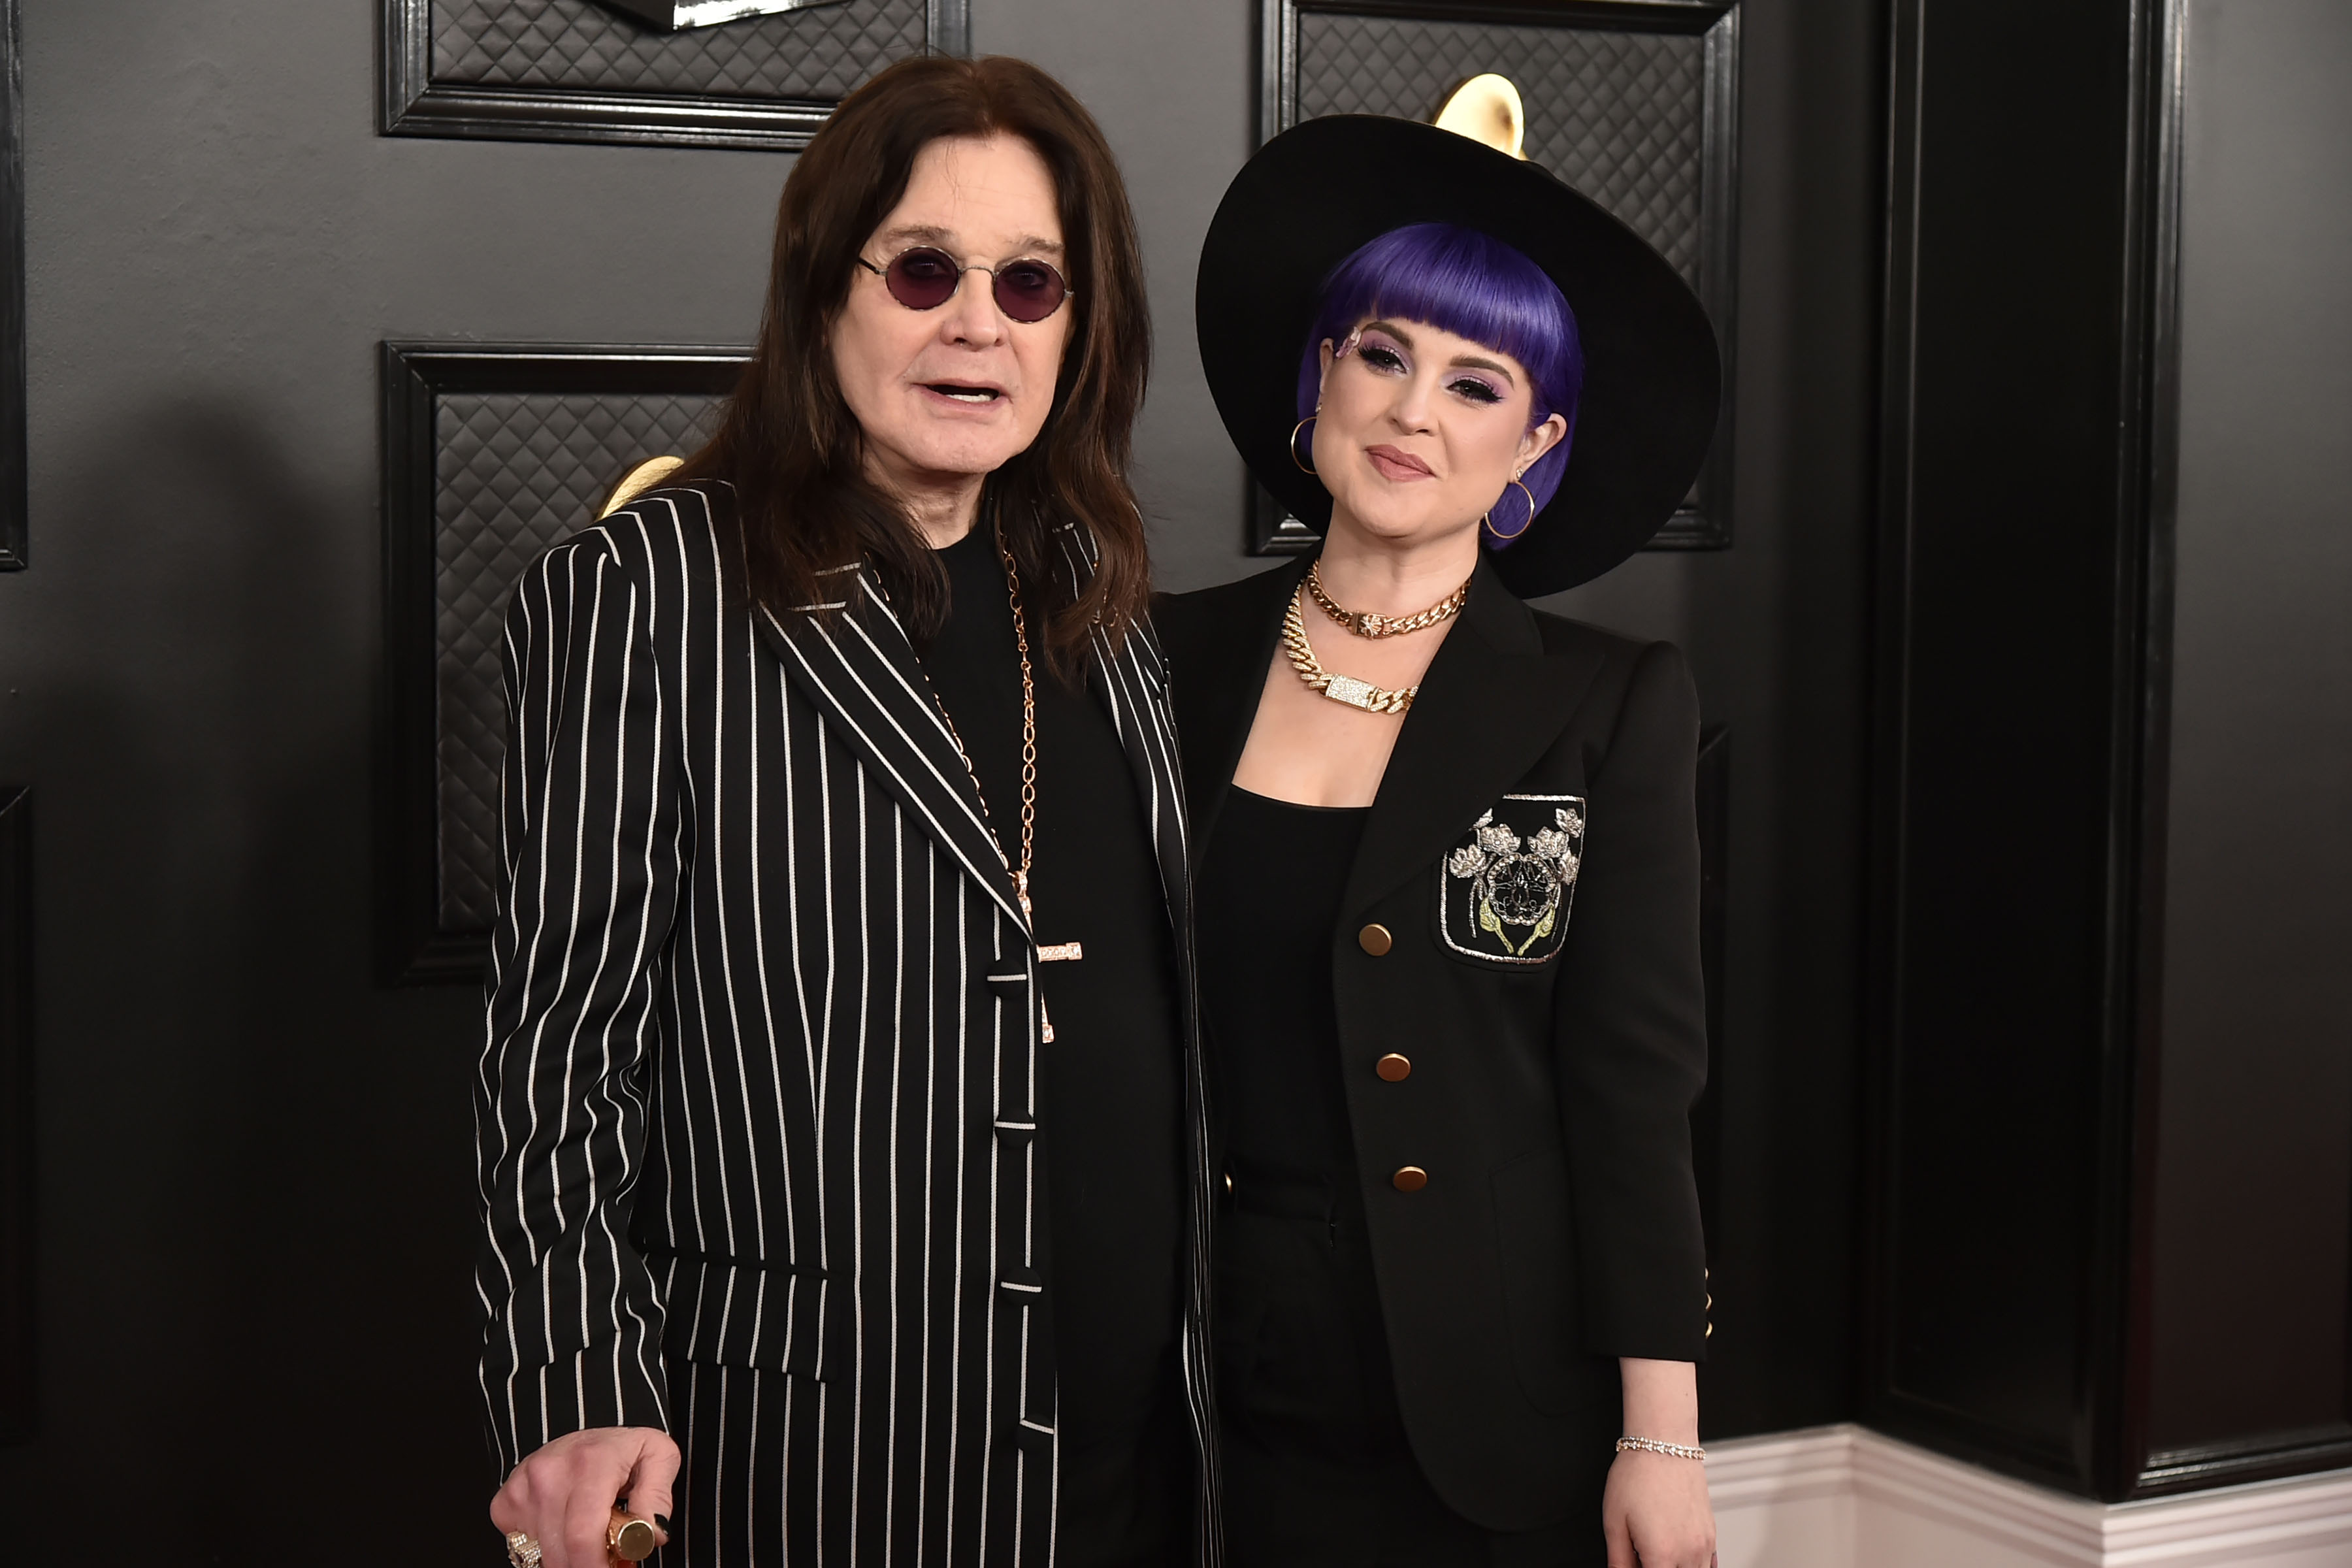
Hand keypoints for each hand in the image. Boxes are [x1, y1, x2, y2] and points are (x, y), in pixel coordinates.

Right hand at [491, 1426, 679, 1567]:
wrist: (588, 1435)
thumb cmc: (625, 1450)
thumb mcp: (659, 1458)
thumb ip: (657, 1497)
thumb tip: (651, 1534)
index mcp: (591, 1461)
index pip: (583, 1534)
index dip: (593, 1567)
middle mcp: (549, 1472)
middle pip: (559, 1552)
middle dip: (584, 1567)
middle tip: (605, 1562)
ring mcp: (523, 1487)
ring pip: (540, 1554)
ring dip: (567, 1559)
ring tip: (590, 1544)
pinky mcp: (506, 1500)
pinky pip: (520, 1547)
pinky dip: (544, 1549)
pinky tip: (563, 1532)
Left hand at [1602, 1448, 1715, 1567]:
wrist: (1663, 1444)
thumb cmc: (1637, 1475)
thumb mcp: (1614, 1522)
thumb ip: (1618, 1560)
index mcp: (1663, 1554)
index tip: (1632, 1563)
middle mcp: (1689, 1553)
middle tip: (1639, 1556)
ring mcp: (1704, 1544)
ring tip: (1654, 1552)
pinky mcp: (1711, 1533)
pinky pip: (1708, 1564)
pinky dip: (1693, 1566)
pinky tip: (1676, 1556)